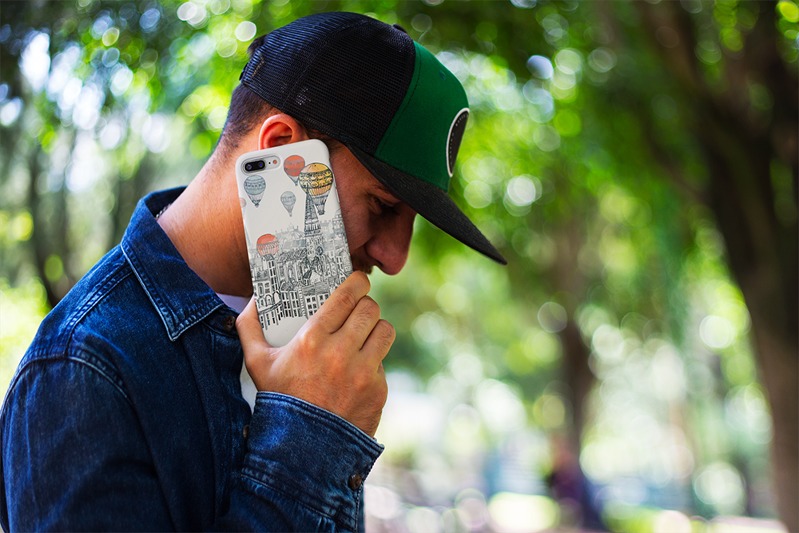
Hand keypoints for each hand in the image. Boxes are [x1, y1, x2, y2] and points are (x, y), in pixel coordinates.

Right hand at [236, 272, 393, 436]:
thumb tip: (255, 298)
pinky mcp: (378, 390)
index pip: (347, 296)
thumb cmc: (279, 400)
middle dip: (366, 305)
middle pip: (370, 309)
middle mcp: (341, 353)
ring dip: (376, 329)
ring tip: (366, 333)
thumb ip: (249, 326)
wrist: (302, 449)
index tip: (358, 281)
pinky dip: (373, 362)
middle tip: (359, 309)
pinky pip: (383, 362)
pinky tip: (359, 369)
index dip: (358, 282)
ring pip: (385, 331)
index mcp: (312, 340)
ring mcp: (363, 373)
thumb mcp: (256, 363)